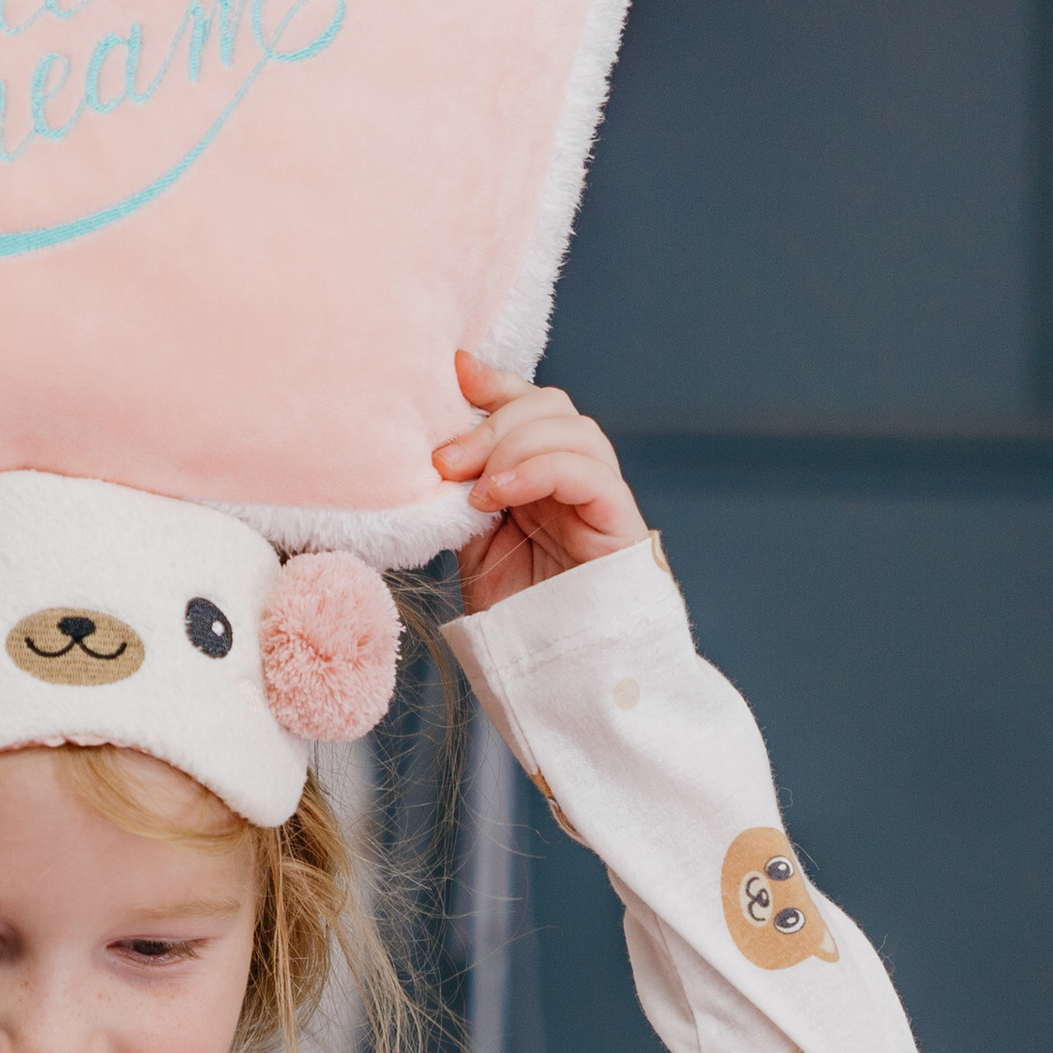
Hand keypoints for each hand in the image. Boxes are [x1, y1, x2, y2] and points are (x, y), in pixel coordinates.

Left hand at [433, 349, 650, 614]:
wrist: (552, 680)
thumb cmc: (515, 619)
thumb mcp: (471, 545)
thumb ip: (461, 495)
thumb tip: (433, 445)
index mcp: (540, 476)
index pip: (527, 406)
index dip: (495, 382)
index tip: (453, 372)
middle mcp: (574, 479)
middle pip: (550, 406)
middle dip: (492, 421)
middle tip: (445, 461)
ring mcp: (600, 498)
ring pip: (574, 429)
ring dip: (514, 445)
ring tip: (475, 489)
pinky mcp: (620, 523)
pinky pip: (590, 471)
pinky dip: (541, 468)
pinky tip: (500, 494)